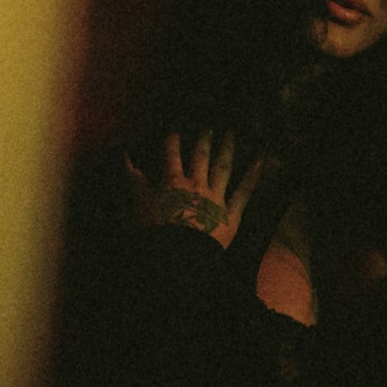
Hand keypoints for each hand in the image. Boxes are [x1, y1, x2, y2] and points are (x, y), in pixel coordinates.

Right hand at [125, 130, 263, 252]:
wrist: (176, 259)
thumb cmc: (155, 233)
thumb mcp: (139, 205)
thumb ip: (134, 180)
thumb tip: (126, 157)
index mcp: (172, 182)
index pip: (171, 154)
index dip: (173, 140)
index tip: (176, 128)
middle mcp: (196, 185)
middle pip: (200, 156)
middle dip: (204, 140)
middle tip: (210, 127)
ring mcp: (215, 198)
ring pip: (222, 168)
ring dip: (227, 149)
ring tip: (231, 134)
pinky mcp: (231, 215)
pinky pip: (243, 193)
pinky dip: (252, 176)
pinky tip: (260, 160)